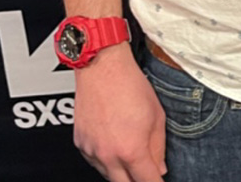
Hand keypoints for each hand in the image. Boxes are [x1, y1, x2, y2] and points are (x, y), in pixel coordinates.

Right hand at [73, 45, 166, 181]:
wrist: (102, 69)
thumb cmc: (130, 85)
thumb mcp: (157, 115)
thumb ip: (158, 146)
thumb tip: (160, 167)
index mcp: (132, 149)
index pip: (147, 181)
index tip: (160, 181)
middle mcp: (109, 155)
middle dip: (137, 180)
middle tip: (146, 171)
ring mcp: (92, 152)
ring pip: (108, 175)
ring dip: (121, 170)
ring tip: (130, 148)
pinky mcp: (81, 145)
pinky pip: (95, 161)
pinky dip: (106, 158)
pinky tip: (114, 142)